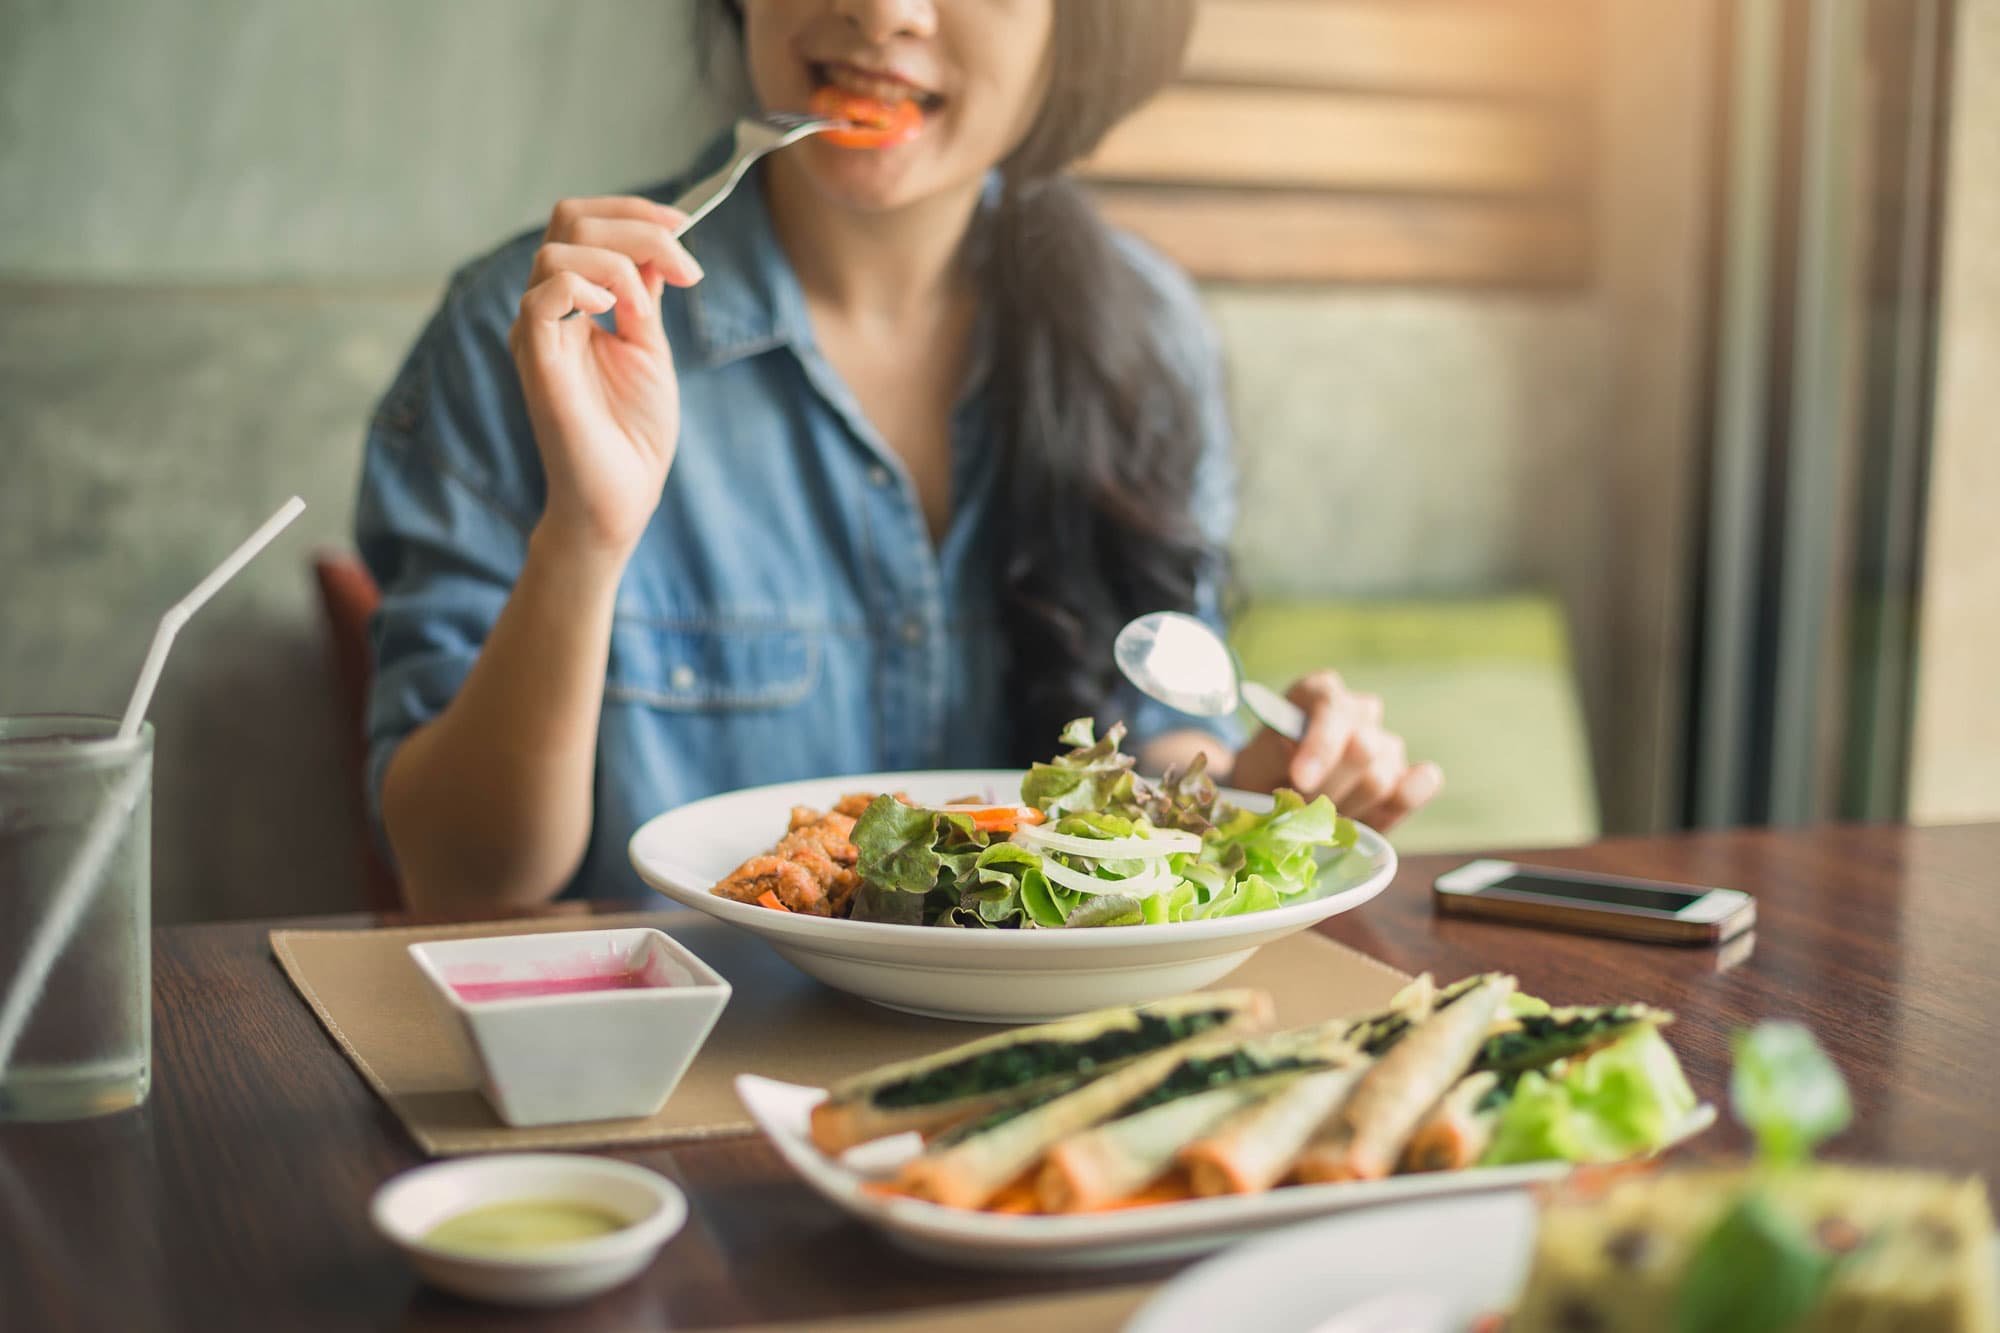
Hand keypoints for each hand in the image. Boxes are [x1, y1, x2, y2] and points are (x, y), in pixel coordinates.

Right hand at [509, 196, 704, 559]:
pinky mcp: (535, 360)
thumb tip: (658, 244)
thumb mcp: (649, 347)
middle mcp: (548, 310)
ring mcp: (537, 333)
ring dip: (620, 262)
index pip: (583, 224)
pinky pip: (542, 297)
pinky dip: (585, 286)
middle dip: (636, 226)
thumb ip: (644, 294)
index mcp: (573, 303)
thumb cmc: (634, 435)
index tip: (685, 226)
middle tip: (685, 267)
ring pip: (557, 251)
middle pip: (569, 221)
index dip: (634, 213)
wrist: (621, 498)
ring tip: (647, 308)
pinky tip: (616, 311)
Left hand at [1229, 671, 1442, 832]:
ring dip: (1345, 809)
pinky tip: (1371, 814)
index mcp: (1319, 692)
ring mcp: (1386, 742)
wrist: (1277, 799)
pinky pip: (1424, 782)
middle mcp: (1358, 710)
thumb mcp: (1251, 764)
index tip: (1300, 780)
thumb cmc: (1262, 775)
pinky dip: (1406, 800)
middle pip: (1362, 750)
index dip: (1320, 747)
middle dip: (1327, 790)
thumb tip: (1303, 763)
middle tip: (1299, 809)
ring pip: (1380, 780)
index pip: (1332, 709)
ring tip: (1318, 814)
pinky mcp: (1407, 775)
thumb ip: (1272, 756)